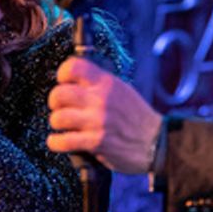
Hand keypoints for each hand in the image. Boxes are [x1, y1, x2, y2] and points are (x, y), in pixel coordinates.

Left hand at [47, 56, 162, 173]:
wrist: (157, 144)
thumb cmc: (139, 119)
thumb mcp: (124, 91)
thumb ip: (101, 85)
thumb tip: (77, 82)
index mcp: (107, 83)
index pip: (74, 67)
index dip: (62, 74)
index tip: (63, 82)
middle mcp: (101, 100)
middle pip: (59, 94)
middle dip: (54, 102)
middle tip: (60, 108)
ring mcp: (97, 121)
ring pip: (58, 118)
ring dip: (57, 123)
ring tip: (63, 127)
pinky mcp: (96, 142)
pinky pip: (63, 140)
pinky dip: (56, 142)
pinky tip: (59, 141)